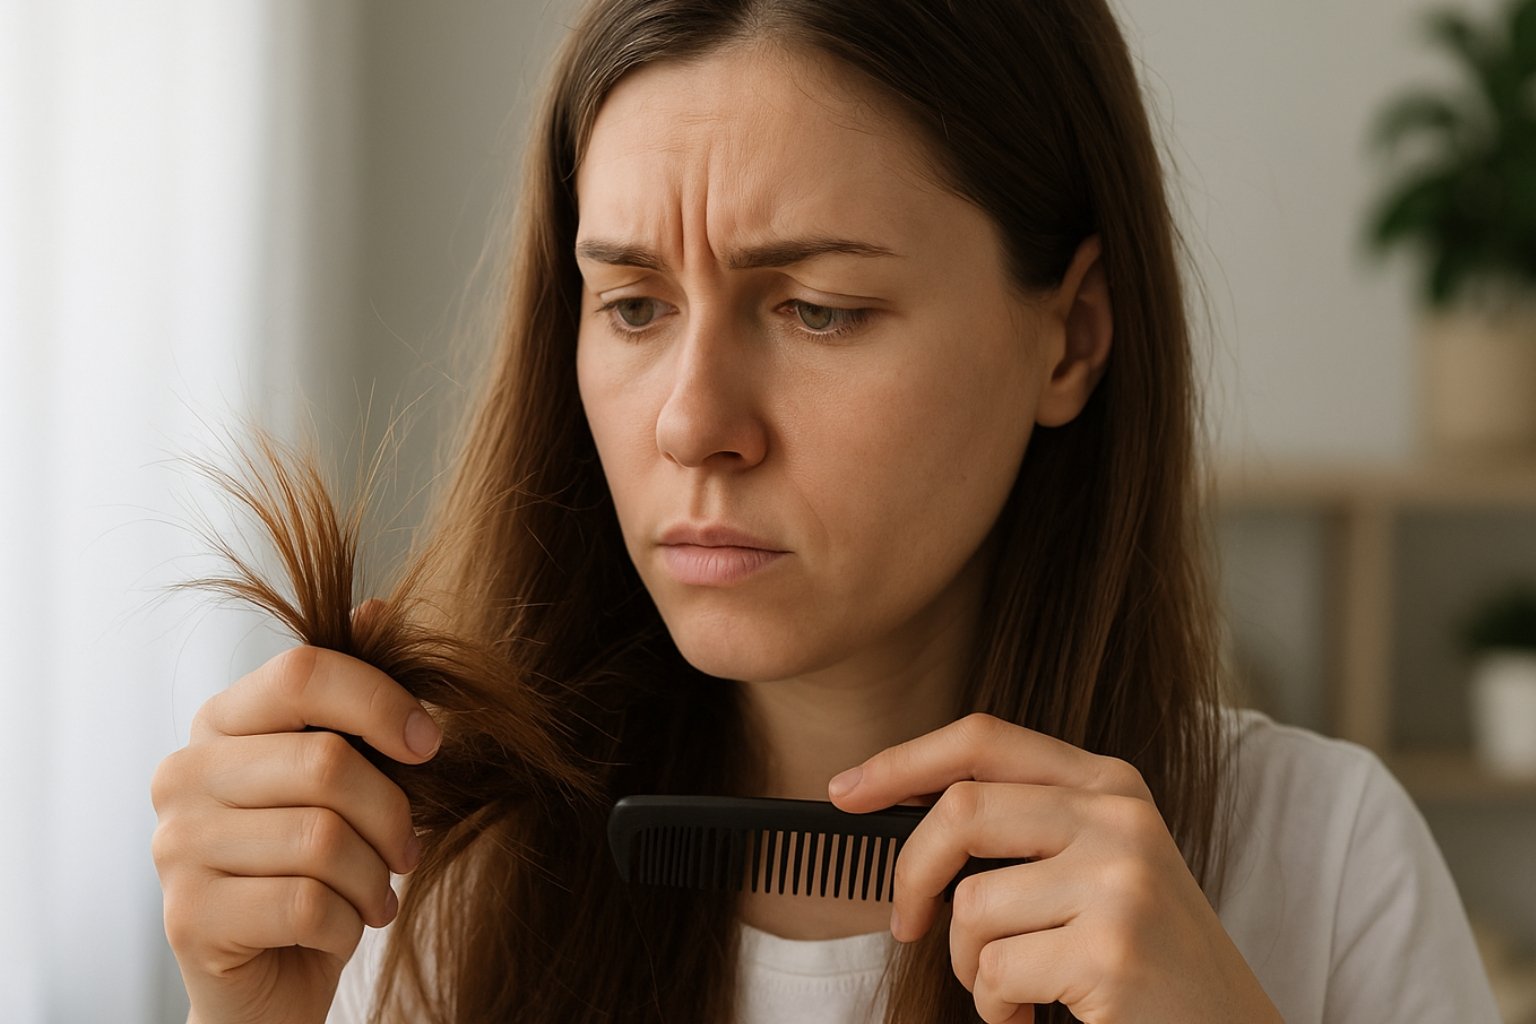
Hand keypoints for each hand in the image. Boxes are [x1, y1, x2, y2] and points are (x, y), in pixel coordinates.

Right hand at [151, 601, 438, 1023]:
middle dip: (392, 813)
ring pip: (323, 840)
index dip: (381, 700)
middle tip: (407, 848)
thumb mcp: (348, 774)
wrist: (272, 973)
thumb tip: (378, 609)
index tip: (431, 743)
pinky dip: (346, 921)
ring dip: (375, 878)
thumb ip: (356, 698)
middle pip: (326, 762)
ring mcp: (174, 845)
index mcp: (223, 721)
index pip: (303, 672)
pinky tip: (342, 925)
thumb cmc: (319, 862)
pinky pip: (305, 904)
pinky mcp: (188, 916)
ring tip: (376, 893)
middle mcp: (183, 773)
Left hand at [826, 713, 1280, 1023]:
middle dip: (910, 875)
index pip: (984, 739)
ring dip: (970, 967)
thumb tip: (903, 809)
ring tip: (1016, 987)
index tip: (845, 791)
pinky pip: (995, 972)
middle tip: (904, 924)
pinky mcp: (1111, 950)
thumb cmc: (1141, 957)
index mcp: (1110, 784)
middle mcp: (1120, 818)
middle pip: (961, 811)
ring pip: (971, 907)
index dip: (903, 760)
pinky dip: (997, 1007)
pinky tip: (1039, 1012)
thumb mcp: (1097, 865)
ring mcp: (1120, 881)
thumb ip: (1024, 826)